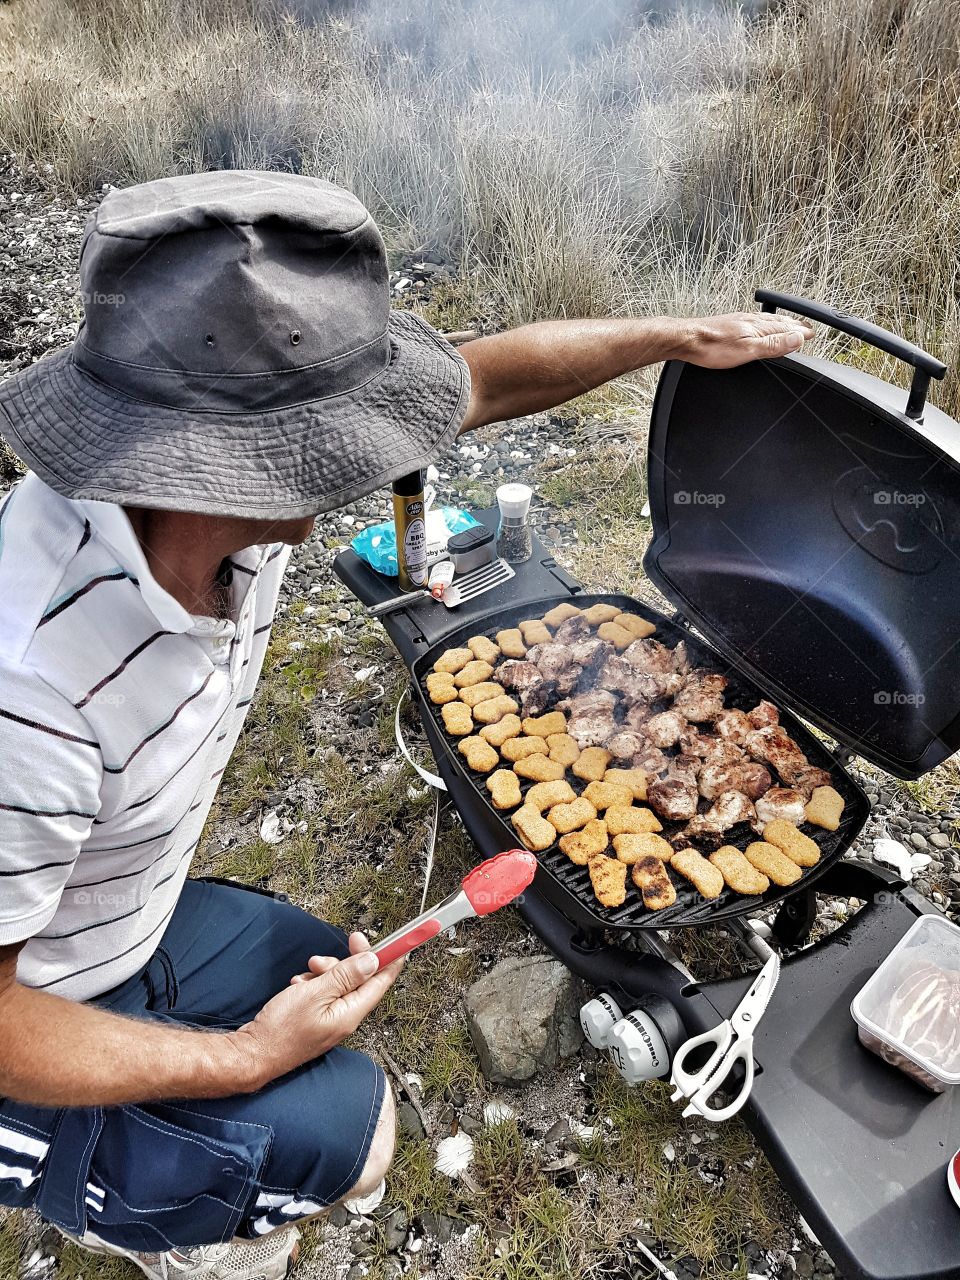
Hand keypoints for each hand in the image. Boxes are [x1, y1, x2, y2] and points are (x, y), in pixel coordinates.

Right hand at [234, 933, 400, 1088]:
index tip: (399, 942)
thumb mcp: (315, 994)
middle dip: (347, 961)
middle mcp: (346, 1017)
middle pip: (360, 979)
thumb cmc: (282, 1030)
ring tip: (307, 974)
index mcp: (352, 1012)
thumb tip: (373, 962)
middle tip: (340, 947)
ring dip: (325, 971)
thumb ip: (346, 976)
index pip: (381, 981)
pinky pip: (324, 993)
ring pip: (339, 983)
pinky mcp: (318, 1018)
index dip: (391, 959)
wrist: (255, 1052)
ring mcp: (332, 1019)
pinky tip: (299, 985)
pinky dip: (313, 984)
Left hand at [675, 312, 813, 368]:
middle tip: (805, 328)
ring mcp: (738, 322)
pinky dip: (762, 326)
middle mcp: (750, 320)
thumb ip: (773, 344)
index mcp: (758, 326)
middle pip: (778, 322)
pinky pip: (753, 323)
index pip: (786, 328)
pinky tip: (757, 328)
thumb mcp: (747, 350)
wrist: (685, 340)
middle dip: (793, 326)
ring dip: (779, 325)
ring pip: (765, 321)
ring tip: (787, 326)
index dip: (800, 332)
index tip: (812, 333)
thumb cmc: (711, 346)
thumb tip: (798, 338)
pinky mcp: (728, 325)